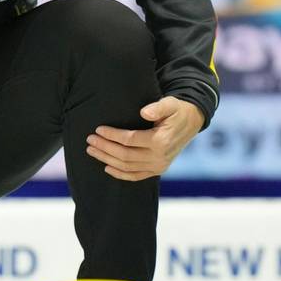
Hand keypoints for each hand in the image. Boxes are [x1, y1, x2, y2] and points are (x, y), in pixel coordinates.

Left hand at [85, 96, 203, 181]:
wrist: (191, 123)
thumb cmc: (176, 111)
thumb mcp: (170, 104)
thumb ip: (158, 107)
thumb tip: (144, 112)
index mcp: (161, 141)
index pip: (129, 140)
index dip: (112, 135)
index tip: (98, 129)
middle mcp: (159, 157)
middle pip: (124, 156)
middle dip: (105, 148)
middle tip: (90, 140)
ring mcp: (158, 166)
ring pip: (127, 167)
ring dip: (107, 159)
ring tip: (92, 151)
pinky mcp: (158, 170)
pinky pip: (135, 176)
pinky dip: (120, 174)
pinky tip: (106, 167)